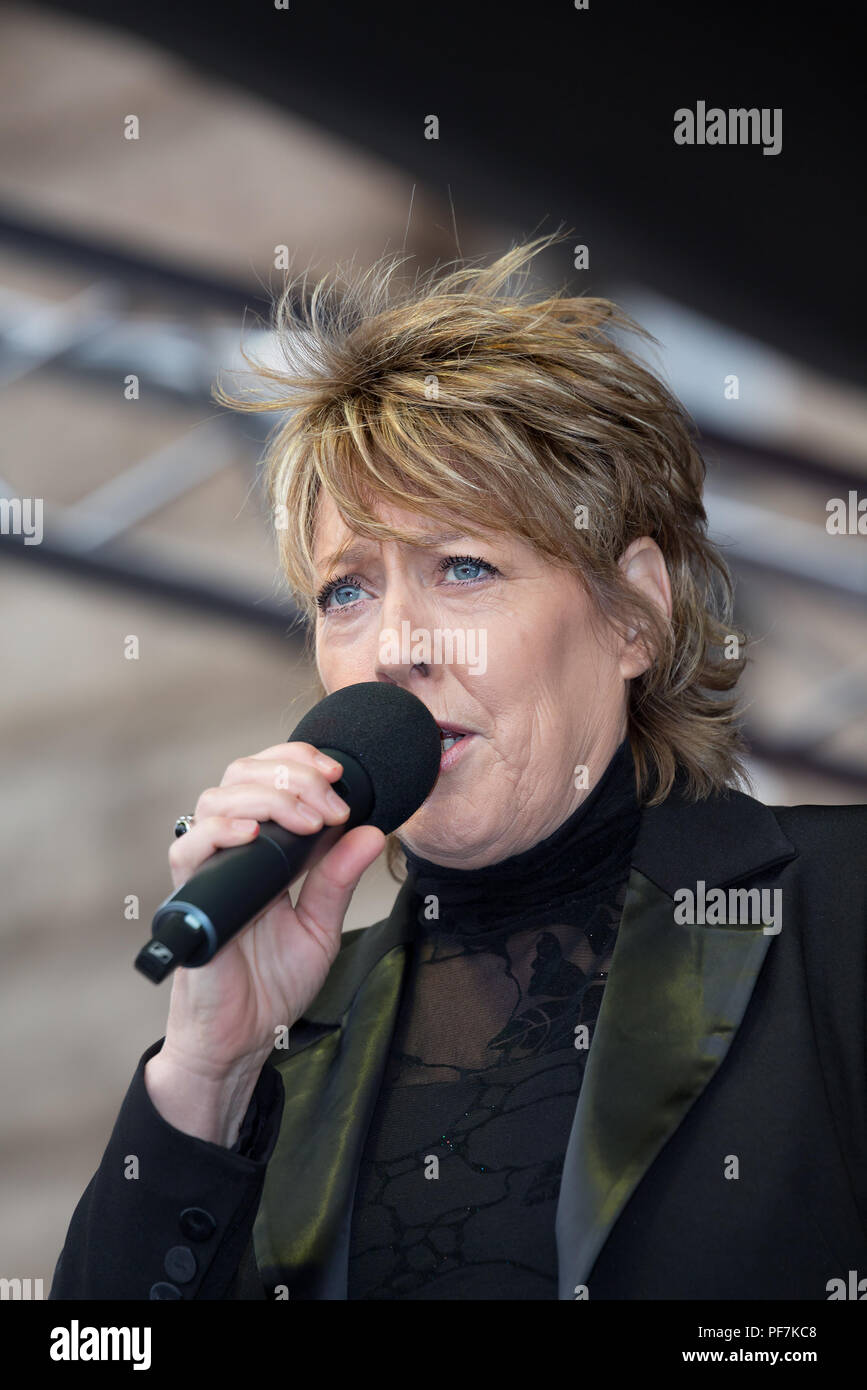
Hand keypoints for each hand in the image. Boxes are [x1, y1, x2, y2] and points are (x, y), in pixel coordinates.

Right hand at [156, 740, 385, 1082]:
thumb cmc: (273, 984)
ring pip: (215, 799)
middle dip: (291, 775)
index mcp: (263, 849)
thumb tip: (370, 832)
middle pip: (241, 775)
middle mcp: (231, 850)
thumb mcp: (321, 926)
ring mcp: (208, 871)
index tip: (337, 773)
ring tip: (307, 821)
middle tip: (330, 802)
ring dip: (267, 797)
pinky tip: (252, 835)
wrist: (243, 1037)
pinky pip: (186, 849)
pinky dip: (218, 832)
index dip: (298, 762)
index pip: (268, 777)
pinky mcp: (189, 899)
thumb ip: (338, 880)